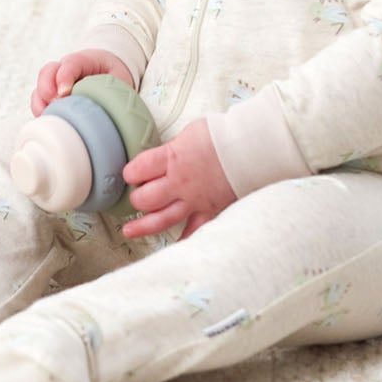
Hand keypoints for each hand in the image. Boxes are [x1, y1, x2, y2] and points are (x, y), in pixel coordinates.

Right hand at [31, 50, 134, 114]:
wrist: (110, 72)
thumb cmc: (114, 77)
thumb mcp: (119, 80)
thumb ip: (115, 90)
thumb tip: (114, 110)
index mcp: (84, 61)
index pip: (71, 63)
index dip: (64, 76)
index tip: (64, 92)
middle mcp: (65, 70)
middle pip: (47, 71)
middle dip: (46, 87)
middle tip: (55, 102)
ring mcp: (55, 83)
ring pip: (39, 87)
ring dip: (40, 102)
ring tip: (48, 115)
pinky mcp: (52, 97)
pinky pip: (39, 102)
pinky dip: (40, 111)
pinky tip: (48, 121)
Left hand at [120, 119, 237, 240]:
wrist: (252, 147)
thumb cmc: (223, 135)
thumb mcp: (189, 133)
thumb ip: (173, 149)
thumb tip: (163, 155)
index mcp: (172, 158)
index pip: (137, 170)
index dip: (130, 173)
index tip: (131, 174)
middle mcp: (179, 182)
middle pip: (144, 198)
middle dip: (137, 199)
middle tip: (138, 197)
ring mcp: (194, 200)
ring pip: (161, 219)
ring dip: (143, 226)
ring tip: (129, 231)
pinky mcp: (210, 210)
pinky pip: (194, 231)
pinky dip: (183, 241)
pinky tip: (173, 248)